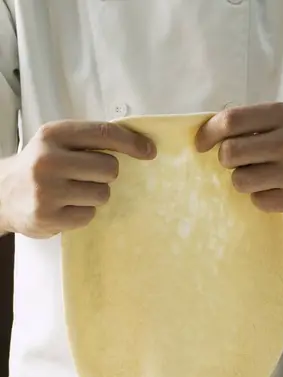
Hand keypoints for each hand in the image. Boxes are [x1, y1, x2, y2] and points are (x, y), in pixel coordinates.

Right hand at [0, 120, 155, 237]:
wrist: (2, 194)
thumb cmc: (39, 167)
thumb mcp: (57, 144)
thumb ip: (88, 142)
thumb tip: (138, 146)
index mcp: (53, 135)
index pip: (103, 134)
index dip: (131, 142)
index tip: (149, 151)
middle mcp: (48, 160)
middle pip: (109, 168)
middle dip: (106, 175)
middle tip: (89, 177)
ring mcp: (47, 190)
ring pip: (102, 194)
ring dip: (96, 195)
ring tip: (74, 193)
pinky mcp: (49, 216)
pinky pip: (89, 215)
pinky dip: (83, 213)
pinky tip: (66, 207)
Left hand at [196, 103, 282, 212]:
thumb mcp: (282, 120)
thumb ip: (249, 124)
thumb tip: (205, 135)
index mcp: (281, 115)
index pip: (231, 121)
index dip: (208, 134)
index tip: (201, 145)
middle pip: (230, 153)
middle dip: (226, 160)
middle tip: (236, 162)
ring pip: (240, 181)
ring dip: (242, 180)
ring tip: (259, 175)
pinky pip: (258, 201)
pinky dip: (260, 197)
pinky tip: (275, 189)